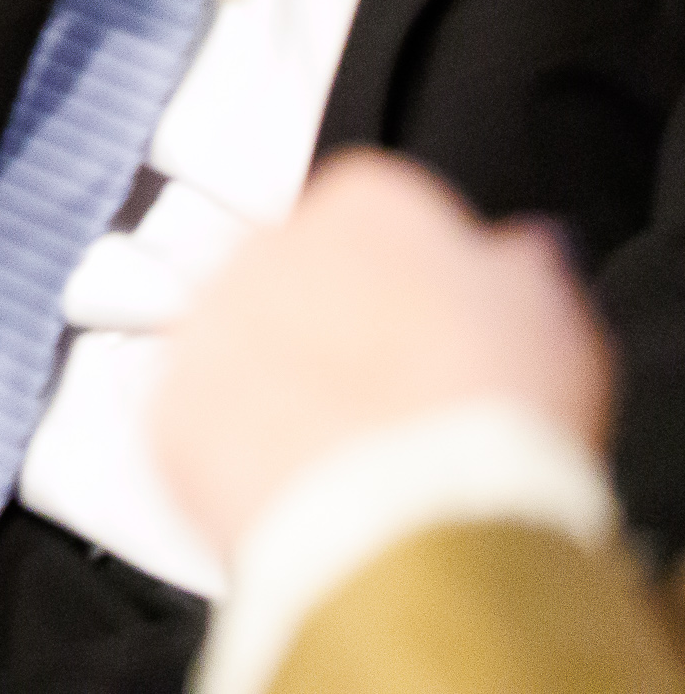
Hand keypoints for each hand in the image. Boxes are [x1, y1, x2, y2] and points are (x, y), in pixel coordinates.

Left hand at [156, 151, 611, 554]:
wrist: (414, 519)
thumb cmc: (490, 420)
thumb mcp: (555, 320)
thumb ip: (516, 270)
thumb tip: (510, 257)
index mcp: (369, 203)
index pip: (381, 217)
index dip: (414, 287)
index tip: (433, 334)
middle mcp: (271, 242)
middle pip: (300, 278)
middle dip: (333, 332)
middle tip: (390, 402)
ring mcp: (207, 319)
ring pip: (240, 343)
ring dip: (277, 387)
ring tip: (348, 455)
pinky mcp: (167, 402)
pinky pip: (198, 418)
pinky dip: (236, 450)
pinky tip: (297, 484)